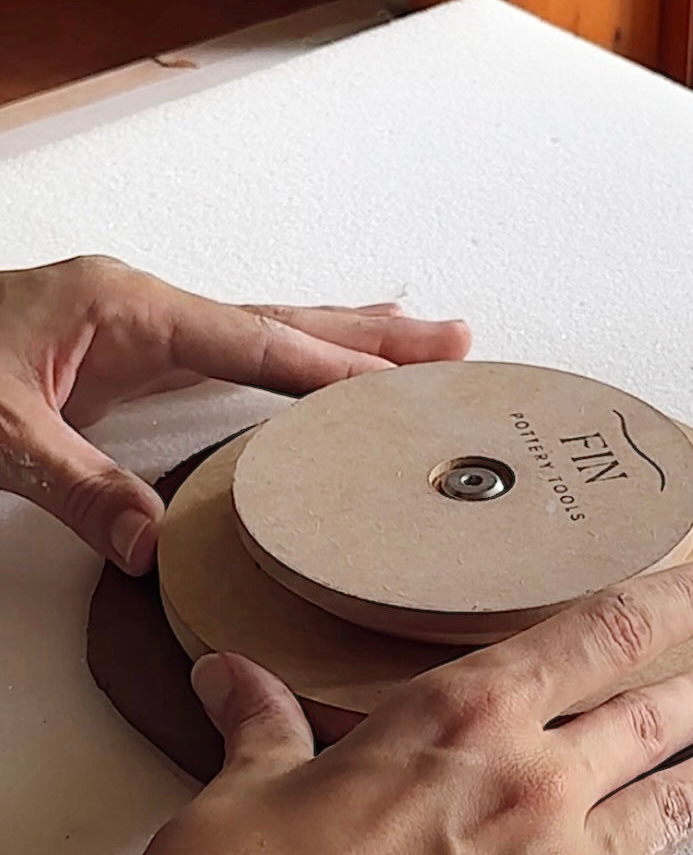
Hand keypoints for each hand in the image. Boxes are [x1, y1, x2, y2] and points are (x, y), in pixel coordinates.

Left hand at [0, 255, 469, 573]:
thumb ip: (79, 487)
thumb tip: (154, 546)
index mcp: (125, 309)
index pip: (253, 342)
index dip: (331, 365)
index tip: (403, 382)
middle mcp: (144, 308)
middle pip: (281, 320)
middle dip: (369, 334)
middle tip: (452, 340)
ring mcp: (140, 327)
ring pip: (265, 330)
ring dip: (341, 338)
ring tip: (416, 340)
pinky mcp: (129, 354)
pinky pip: (233, 352)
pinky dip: (288, 357)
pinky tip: (312, 367)